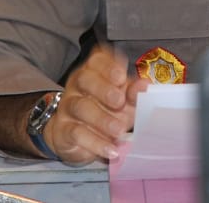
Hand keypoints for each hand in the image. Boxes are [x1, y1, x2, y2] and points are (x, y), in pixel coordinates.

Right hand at [42, 45, 146, 165]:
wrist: (76, 137)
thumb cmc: (106, 111)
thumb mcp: (124, 101)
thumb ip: (133, 93)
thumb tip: (145, 85)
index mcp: (94, 71)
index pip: (97, 60)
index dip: (108, 65)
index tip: (121, 76)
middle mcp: (78, 85)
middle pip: (85, 79)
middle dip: (103, 89)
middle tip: (119, 101)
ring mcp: (68, 106)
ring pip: (80, 106)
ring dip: (101, 119)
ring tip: (119, 130)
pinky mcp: (63, 129)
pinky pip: (76, 133)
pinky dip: (95, 142)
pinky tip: (110, 149)